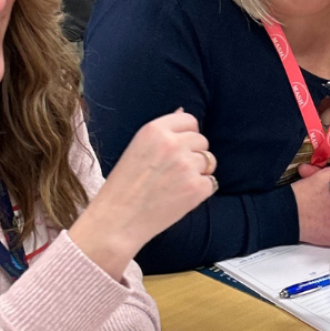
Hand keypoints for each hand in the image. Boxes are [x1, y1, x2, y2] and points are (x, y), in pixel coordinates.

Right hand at [72, 111, 216, 276]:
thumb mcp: (136, 148)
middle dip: (194, 154)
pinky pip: (211, 183)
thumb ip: (162, 133)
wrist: (118, 220)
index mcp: (155, 130)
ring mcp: (187, 166)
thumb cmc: (123, 187)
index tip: (178, 149)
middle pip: (202, 141)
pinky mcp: (197, 188)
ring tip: (176, 185)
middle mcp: (173, 144)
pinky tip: (180, 197)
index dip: (187, 135)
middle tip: (174, 172)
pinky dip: (200, 191)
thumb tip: (183, 111)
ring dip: (199, 172)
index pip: (189, 120)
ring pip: (209, 162)